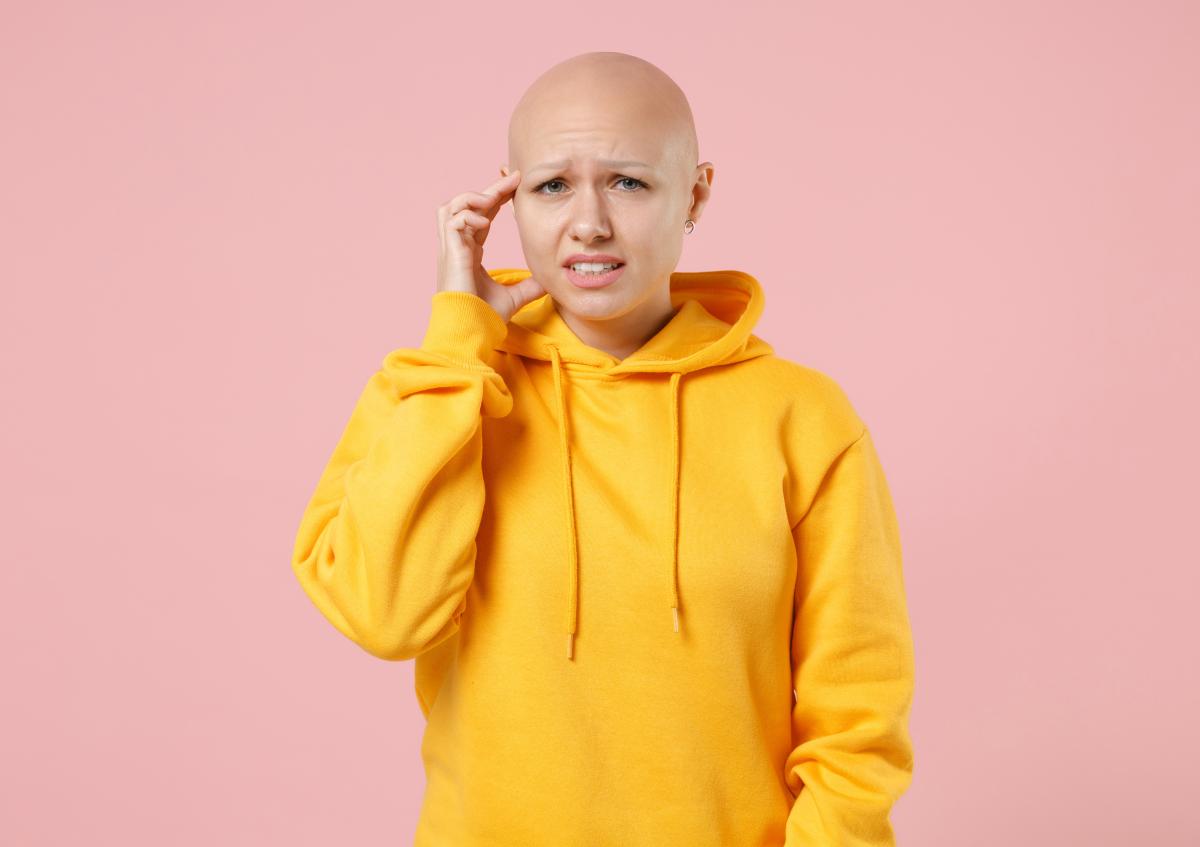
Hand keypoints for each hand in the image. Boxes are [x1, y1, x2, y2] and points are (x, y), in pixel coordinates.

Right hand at [436, 169, 546, 321]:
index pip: (481, 216)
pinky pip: (452, 220)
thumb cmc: (484, 317)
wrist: (471, 331)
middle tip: (513, 178)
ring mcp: (451, 249)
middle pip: (467, 205)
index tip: (515, 185)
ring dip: (471, 198)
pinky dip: (468, 216)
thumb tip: (548, 282)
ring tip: (492, 201)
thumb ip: (528, 287)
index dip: (495, 199)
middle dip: (490, 189)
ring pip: (451, 206)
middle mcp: (458, 247)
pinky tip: (484, 223)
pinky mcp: (449, 253)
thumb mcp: (514, 297)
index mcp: (469, 252)